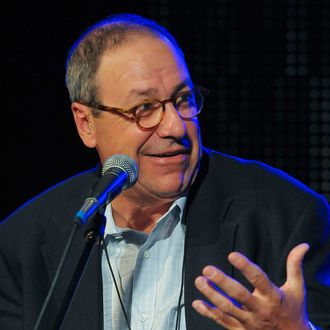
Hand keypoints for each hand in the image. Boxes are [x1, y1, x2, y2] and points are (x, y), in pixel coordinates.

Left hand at [192, 243, 311, 329]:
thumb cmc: (293, 310)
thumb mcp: (297, 288)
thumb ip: (295, 266)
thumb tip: (302, 245)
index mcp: (273, 297)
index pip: (258, 279)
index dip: (245, 267)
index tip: (232, 254)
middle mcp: (259, 310)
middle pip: (239, 295)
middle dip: (222, 282)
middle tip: (207, 269)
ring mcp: (249, 322)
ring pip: (227, 309)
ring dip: (211, 295)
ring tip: (199, 281)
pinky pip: (222, 322)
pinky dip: (209, 313)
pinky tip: (197, 303)